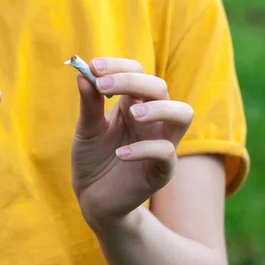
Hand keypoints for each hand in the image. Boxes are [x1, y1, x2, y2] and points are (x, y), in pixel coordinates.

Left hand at [71, 58, 193, 231]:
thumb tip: (82, 73)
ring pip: (182, 114)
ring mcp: (161, 142)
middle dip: (132, 81)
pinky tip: (119, 153)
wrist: (93, 198)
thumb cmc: (93, 158)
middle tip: (103, 87)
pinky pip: (166, 153)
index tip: (94, 67)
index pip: (137, 72)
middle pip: (159, 87)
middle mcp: (152, 119)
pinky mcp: (162, 170)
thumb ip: (88, 103)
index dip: (118, 66)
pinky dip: (144, 149)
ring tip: (131, 114)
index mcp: (132, 103)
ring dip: (158, 109)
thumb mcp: (86, 129)